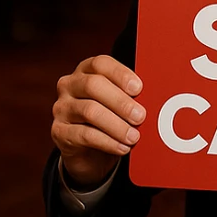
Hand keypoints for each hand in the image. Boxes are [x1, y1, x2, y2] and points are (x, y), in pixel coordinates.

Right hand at [51, 55, 144, 188]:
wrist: (90, 152)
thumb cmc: (111, 119)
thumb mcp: (121, 105)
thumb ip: (133, 97)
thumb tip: (157, 98)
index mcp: (87, 71)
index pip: (100, 64)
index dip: (120, 74)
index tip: (139, 88)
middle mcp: (70, 85)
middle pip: (93, 85)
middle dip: (121, 101)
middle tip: (140, 116)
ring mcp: (61, 108)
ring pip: (90, 111)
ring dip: (116, 125)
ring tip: (134, 136)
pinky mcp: (59, 131)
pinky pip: (83, 135)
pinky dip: (107, 142)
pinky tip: (122, 148)